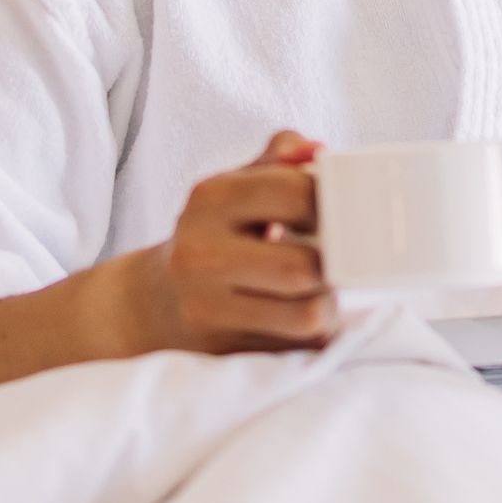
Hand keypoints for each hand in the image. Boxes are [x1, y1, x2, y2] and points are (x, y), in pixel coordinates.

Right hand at [0, 132, 334, 414]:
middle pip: (305, 266)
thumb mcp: (234, 187)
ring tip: (319, 289)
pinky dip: (312, 334)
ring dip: (328, 303)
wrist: (153, 303)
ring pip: (308, 314)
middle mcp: (202, 253)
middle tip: (339, 258)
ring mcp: (208, 308)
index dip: (338, 205)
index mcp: (210, 197)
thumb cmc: (211, 235)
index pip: (298, 195)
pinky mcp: (223, 352)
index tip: (349, 213)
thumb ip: (279, 160)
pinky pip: (298, 347)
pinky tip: (295, 314)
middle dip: (336, 264)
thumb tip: (320, 150)